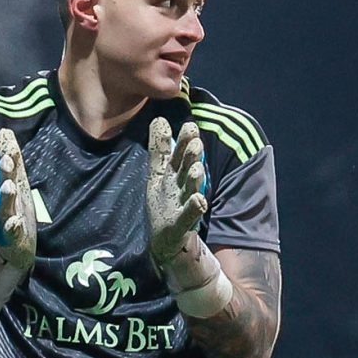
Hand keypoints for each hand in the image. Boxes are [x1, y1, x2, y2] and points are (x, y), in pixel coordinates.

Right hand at [0, 128, 36, 269]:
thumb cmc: (12, 213)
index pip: (4, 169)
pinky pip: (10, 234)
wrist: (10, 251)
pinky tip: (15, 222)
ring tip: (8, 186)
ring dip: (5, 197)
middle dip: (3, 172)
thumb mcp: (13, 184)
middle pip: (0, 185)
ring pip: (3, 208)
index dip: (6, 154)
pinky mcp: (11, 240)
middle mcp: (0, 203)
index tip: (6, 136)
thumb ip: (10, 160)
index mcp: (3, 189)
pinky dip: (11, 227)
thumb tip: (5, 132)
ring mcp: (4, 221)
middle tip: (6, 158)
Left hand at [146, 118, 208, 265]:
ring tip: (196, 168)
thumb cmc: (165, 201)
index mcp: (174, 174)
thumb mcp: (158, 173)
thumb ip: (158, 148)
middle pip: (187, 168)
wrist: (166, 238)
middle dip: (191, 156)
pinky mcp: (182, 223)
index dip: (183, 141)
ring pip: (190, 188)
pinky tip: (199, 200)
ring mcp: (183, 204)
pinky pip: (189, 215)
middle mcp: (181, 186)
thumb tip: (159, 119)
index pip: (178, 154)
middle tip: (195, 141)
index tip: (189, 125)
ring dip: (194, 178)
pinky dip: (194, 208)